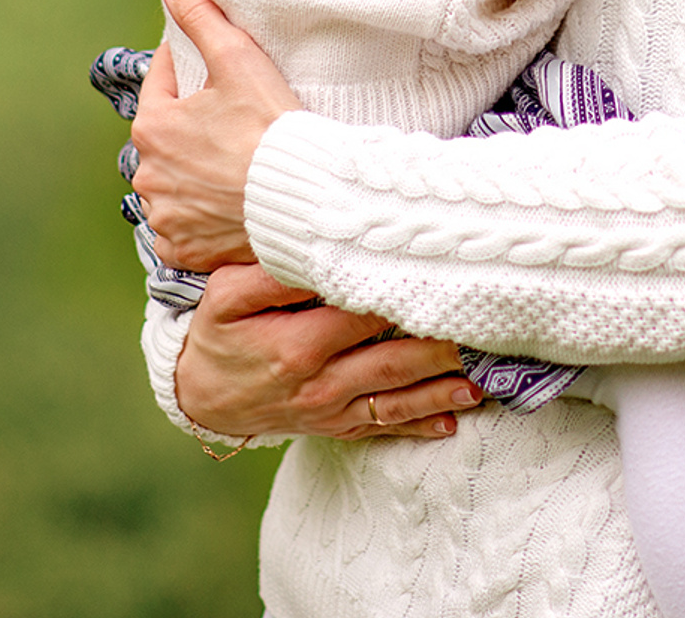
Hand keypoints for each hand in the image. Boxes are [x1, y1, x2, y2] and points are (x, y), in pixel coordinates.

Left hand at [131, 0, 302, 270]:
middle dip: (190, 126)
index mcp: (153, 125)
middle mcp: (147, 174)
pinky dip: (198, 215)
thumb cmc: (272, 125)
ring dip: (192, 173)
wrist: (304, 196)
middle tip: (231, 119)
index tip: (214, 69)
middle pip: (166, 137)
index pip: (161, 83)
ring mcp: (164, 216)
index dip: (189, 68)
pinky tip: (226, 201)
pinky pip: (182, 227)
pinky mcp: (183, 249)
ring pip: (172, 183)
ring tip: (231, 162)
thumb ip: (201, 18)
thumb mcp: (238, 59)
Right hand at [177, 263, 483, 441]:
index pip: (364, 316)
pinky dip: (419, 425)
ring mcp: (329, 411)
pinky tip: (453, 419)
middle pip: (392, 362)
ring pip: (395, 400)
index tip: (445, 280)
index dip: (405, 298)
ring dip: (442, 391)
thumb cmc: (218, 334)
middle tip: (486, 332)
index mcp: (299, 344)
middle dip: (441, 348)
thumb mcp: (226, 297)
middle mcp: (320, 384)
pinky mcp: (334, 427)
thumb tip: (315, 256)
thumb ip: (269, 277)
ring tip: (484, 382)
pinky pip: (381, 427)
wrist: (198, 395)